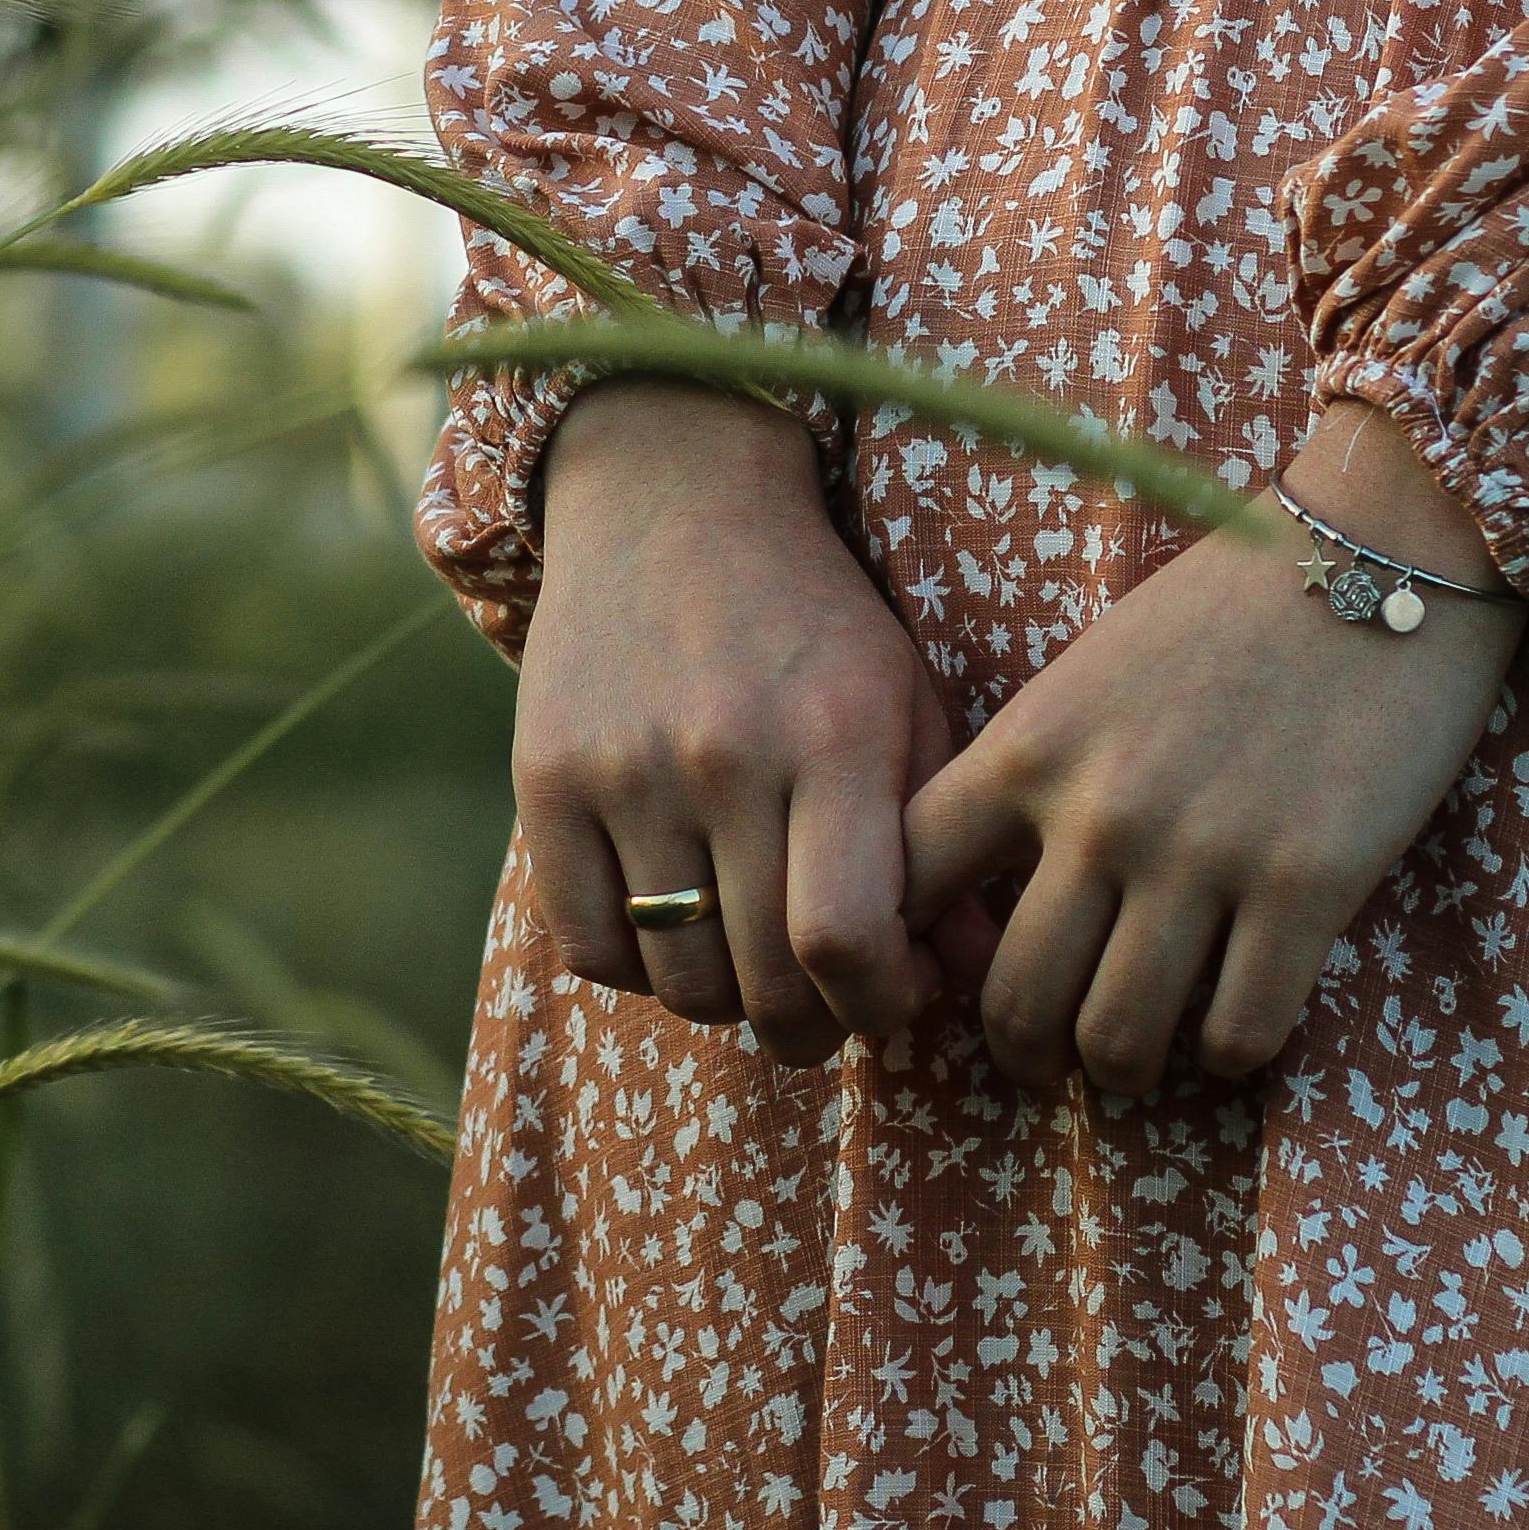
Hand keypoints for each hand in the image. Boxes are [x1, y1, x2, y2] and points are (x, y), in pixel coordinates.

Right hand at [512, 378, 959, 1064]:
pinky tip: (676, 929)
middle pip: (763, 982)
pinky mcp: (544, 780)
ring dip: (728, 1003)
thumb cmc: (815, 623)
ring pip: (678, 980)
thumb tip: (984, 968)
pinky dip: (640, 970)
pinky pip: (590, 947)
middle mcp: (723, 755)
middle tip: (827, 1004)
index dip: (878, 1003)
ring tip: (753, 962)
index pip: (844, 939)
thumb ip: (944, 840)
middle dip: (811, 1026)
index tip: (894, 992)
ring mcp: (623, 770)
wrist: (674, 504)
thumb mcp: (905, 702)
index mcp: (833, 736)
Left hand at [902, 402, 1522, 1101]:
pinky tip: (1233, 1025)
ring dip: (1120, 1069)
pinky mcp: (1308, 887)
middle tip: (1045, 1060)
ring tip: (1137, 1058)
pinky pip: (1238, 1032)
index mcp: (1028, 749)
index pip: (907, 883)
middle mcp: (1098, 813)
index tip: (935, 979)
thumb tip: (989, 889)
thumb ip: (1036, 773)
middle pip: (1010, 999)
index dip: (905, 953)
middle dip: (1020, 1055)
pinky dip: (1228, 1053)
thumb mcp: (1090, 674)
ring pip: (1117, 1039)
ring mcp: (1202, 856)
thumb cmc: (1229, 610)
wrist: (1380, 554)